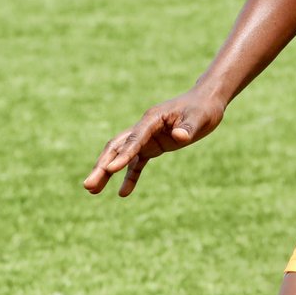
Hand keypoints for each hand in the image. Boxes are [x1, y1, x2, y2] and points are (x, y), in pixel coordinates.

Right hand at [83, 89, 225, 196]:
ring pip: (122, 155)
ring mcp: (147, 137)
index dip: (123, 154)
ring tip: (92, 191)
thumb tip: (179, 137)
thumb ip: (188, 128)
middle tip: (88, 185)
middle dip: (102, 165)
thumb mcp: (200, 118)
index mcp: (153, 118)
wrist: (207, 101)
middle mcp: (145, 127)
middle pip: (118, 146)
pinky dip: (130, 176)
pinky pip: (137, 162)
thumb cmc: (203, 108)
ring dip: (107, 171)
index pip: (135, 137)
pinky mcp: (153, 145)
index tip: (110, 170)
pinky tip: (123, 193)